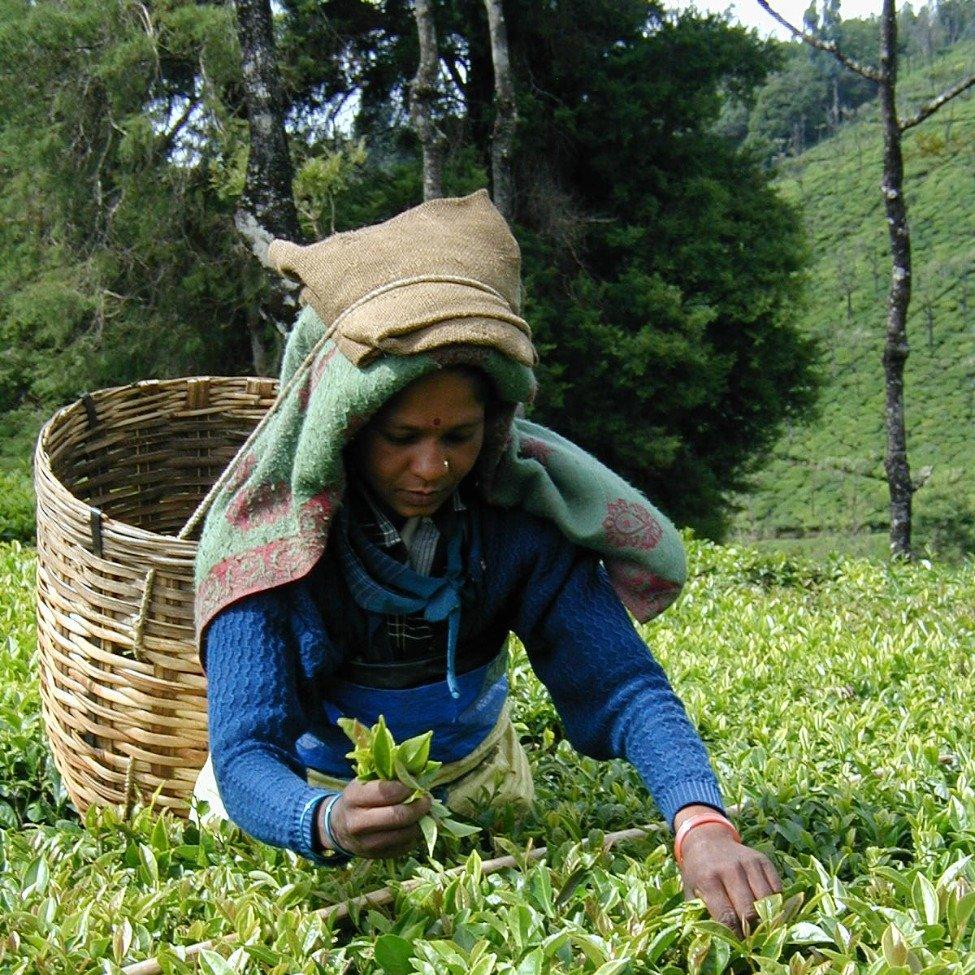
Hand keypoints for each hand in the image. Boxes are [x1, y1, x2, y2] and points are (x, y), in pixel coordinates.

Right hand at [318, 779, 431, 858]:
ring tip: (426, 812)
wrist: (339, 828)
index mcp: (354, 798)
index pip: (387, 792)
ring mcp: (366, 843)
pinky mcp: (377, 857)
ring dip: (421, 823)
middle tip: (428, 799)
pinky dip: (415, 836)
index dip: (407, 787)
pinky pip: (404, 847)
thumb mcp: (364, 783)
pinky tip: (416, 825)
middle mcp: (357, 823)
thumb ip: (387, 777)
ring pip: (404, 834)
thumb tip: (417, 773)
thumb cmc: (358, 799)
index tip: (416, 783)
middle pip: (398, 816)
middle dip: (419, 807)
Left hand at [675, 807, 780, 935]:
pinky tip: (766, 906)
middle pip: (749, 910)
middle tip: (750, 937)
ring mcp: (748, 863)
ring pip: (767, 901)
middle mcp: (729, 869)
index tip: (738, 944)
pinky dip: (776, 902)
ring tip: (760, 924)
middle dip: (751, 929)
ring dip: (766, 917)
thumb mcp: (690, 892)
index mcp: (707, 879)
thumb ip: (699, 916)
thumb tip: (713, 943)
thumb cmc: (698, 873)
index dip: (735, 936)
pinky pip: (778, 889)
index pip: (726, 917)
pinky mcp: (762, 860)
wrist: (707, 840)